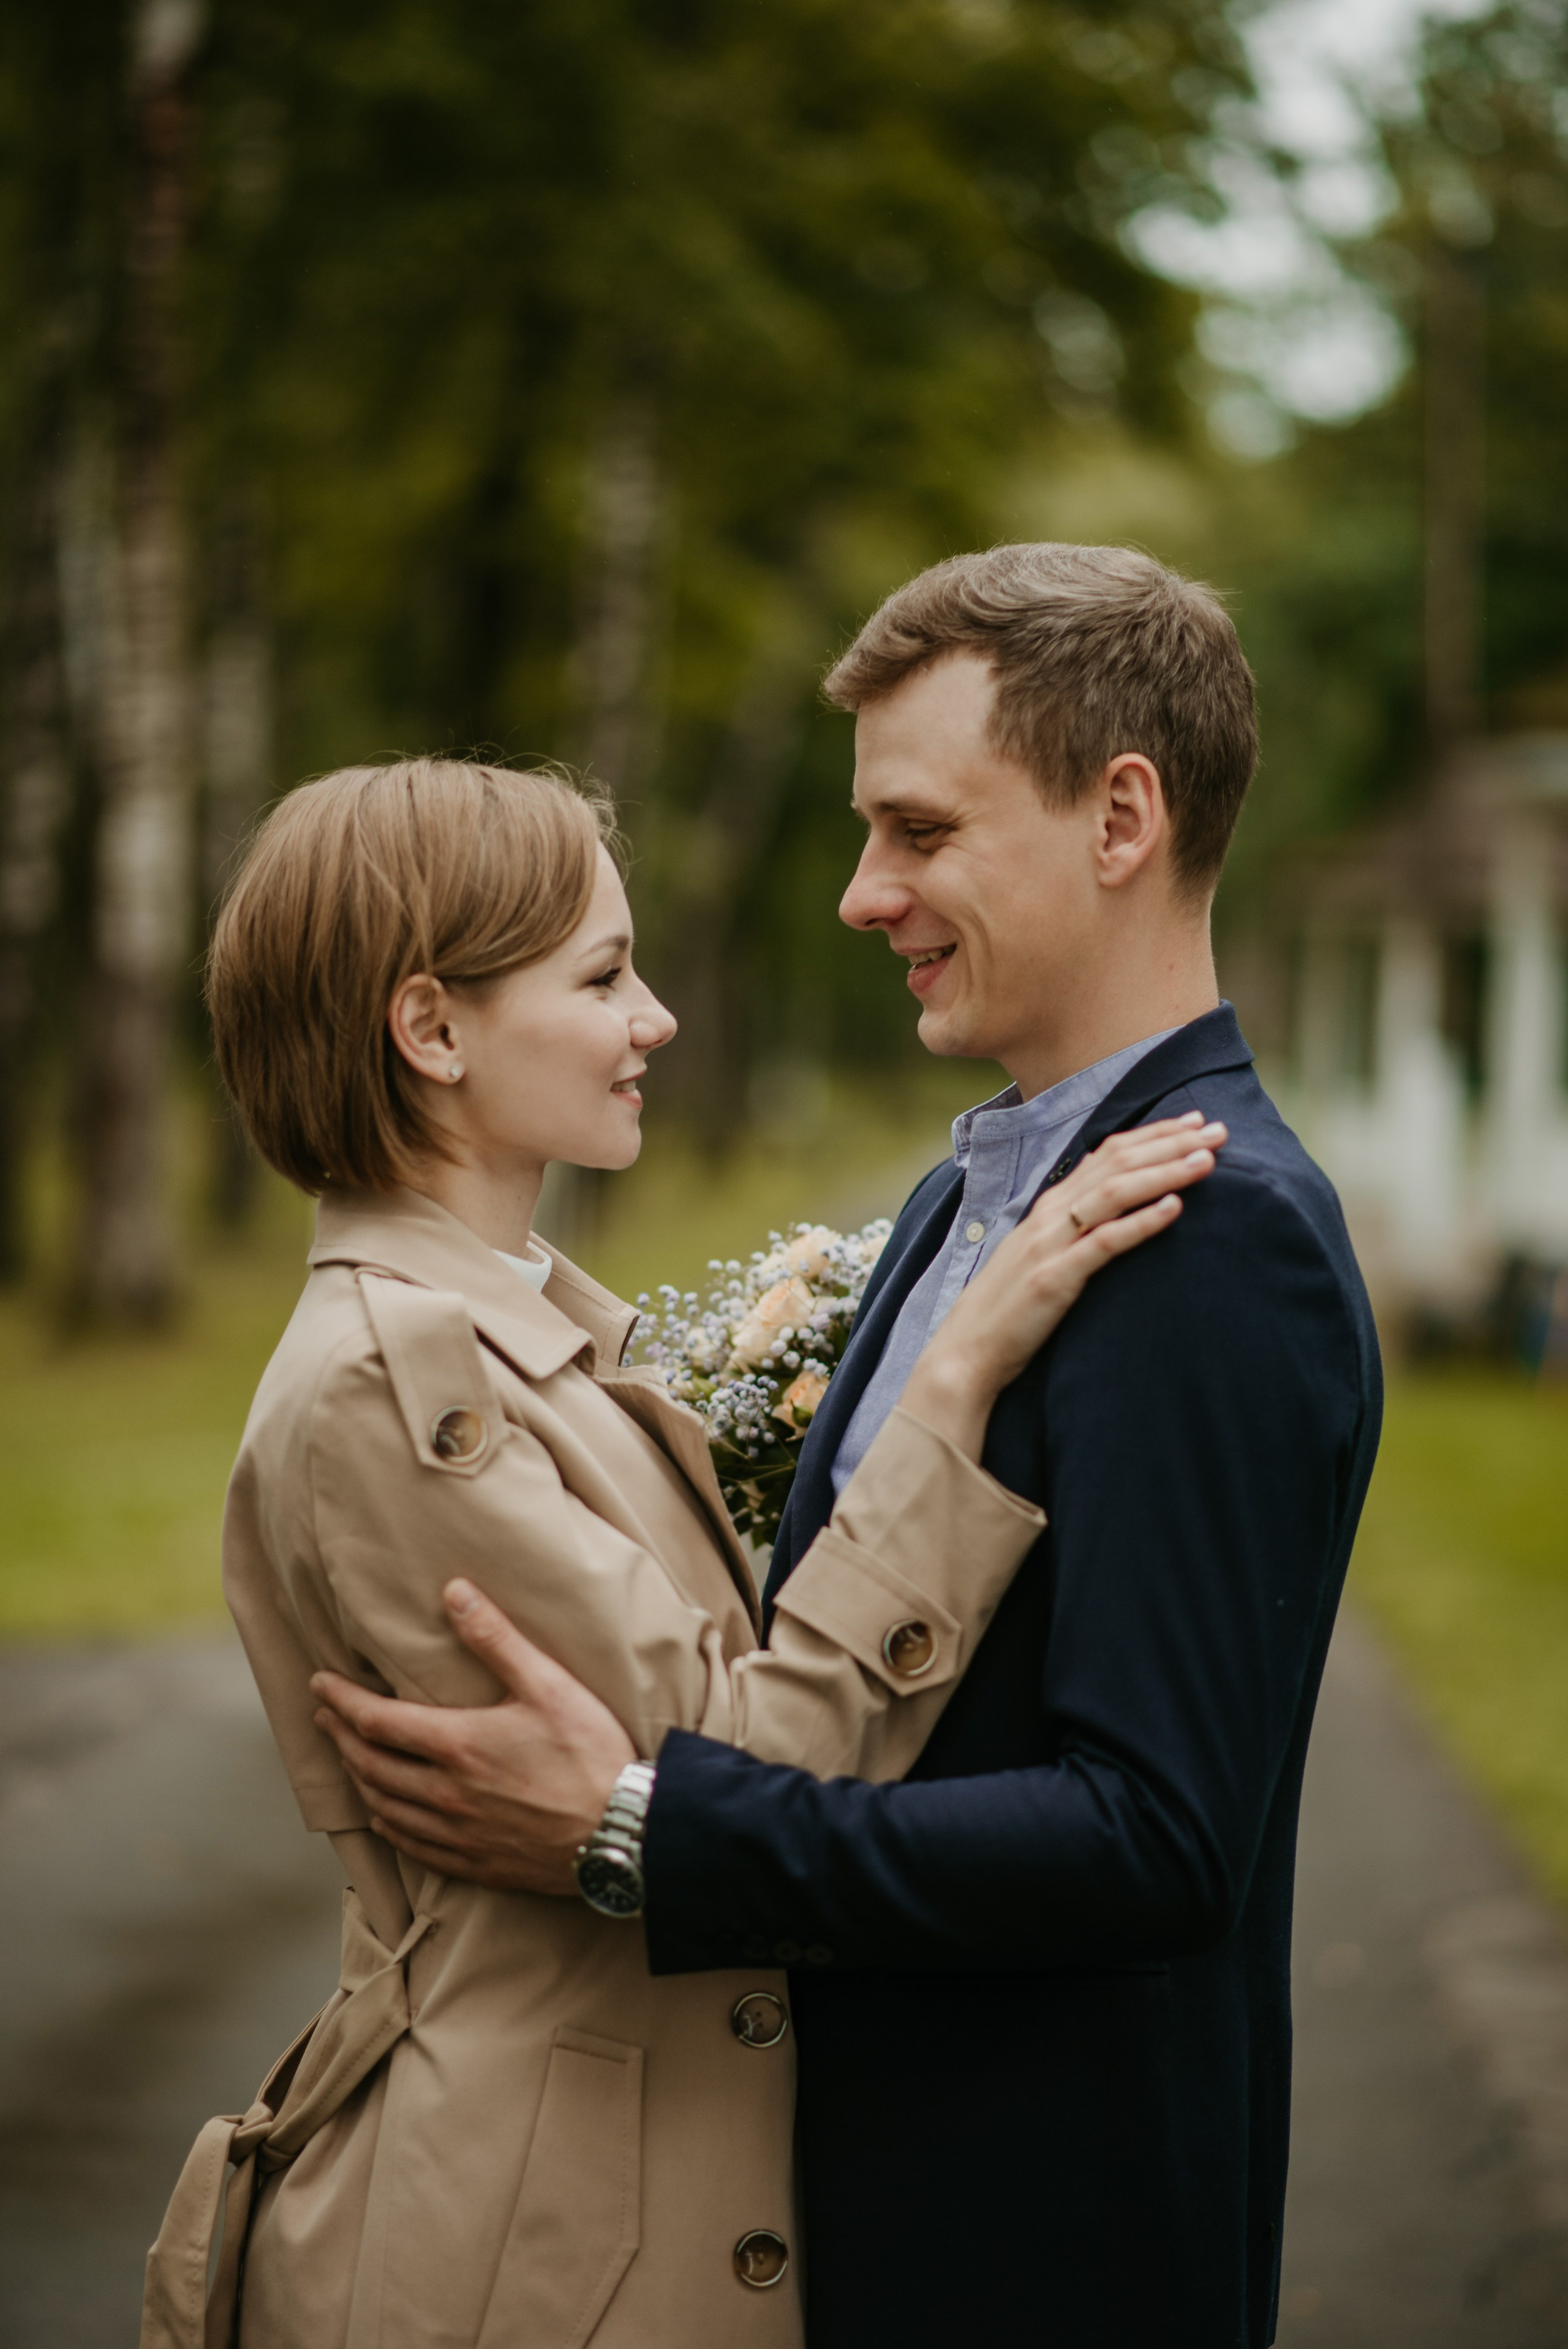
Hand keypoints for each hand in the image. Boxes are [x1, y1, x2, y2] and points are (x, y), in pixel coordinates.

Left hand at [310, 1579, 635, 1893]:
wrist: (625, 1834)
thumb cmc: (591, 1754)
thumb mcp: (548, 1683)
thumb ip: (496, 1638)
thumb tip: (454, 1592)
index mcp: (458, 1745)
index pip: (377, 1721)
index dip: (341, 1701)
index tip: (319, 1684)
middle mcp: (446, 1794)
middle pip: (370, 1766)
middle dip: (340, 1737)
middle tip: (324, 1718)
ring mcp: (458, 1834)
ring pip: (385, 1808)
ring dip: (358, 1781)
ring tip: (348, 1760)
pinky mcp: (477, 1864)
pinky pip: (412, 1849)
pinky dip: (388, 1827)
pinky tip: (385, 1819)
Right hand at [900, 1112, 1226, 1460]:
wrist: (965, 1352)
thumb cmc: (1008, 1309)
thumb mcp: (1041, 1257)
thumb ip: (1072, 1230)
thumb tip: (1114, 1213)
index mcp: (1048, 1207)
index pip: (1106, 1154)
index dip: (1153, 1134)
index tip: (1194, 1122)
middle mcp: (1049, 1216)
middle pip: (1117, 1163)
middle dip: (1171, 1143)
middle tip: (1218, 1129)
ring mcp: (1051, 1245)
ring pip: (1115, 1193)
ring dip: (1164, 1172)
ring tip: (1206, 1160)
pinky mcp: (1055, 1279)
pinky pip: (1105, 1243)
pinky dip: (1141, 1222)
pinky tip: (1174, 1209)